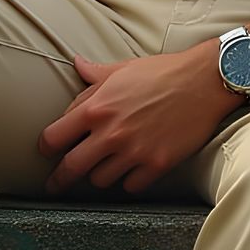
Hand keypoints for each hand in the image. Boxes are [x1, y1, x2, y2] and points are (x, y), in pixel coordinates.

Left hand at [37, 46, 236, 196]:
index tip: (45, 151)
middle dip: (59, 178)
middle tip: (55, 185)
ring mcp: (133, 152)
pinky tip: (132, 169)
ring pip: (100, 180)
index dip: (46, 147)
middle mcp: (111, 133)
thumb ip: (95, 75)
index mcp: (96, 107)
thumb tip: (77, 64)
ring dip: (99, 174)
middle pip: (71, 168)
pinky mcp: (156, 165)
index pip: (55, 137)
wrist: (204, 81)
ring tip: (105, 166)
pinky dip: (128, 180)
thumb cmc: (163, 71)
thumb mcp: (123, 68)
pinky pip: (130, 186)